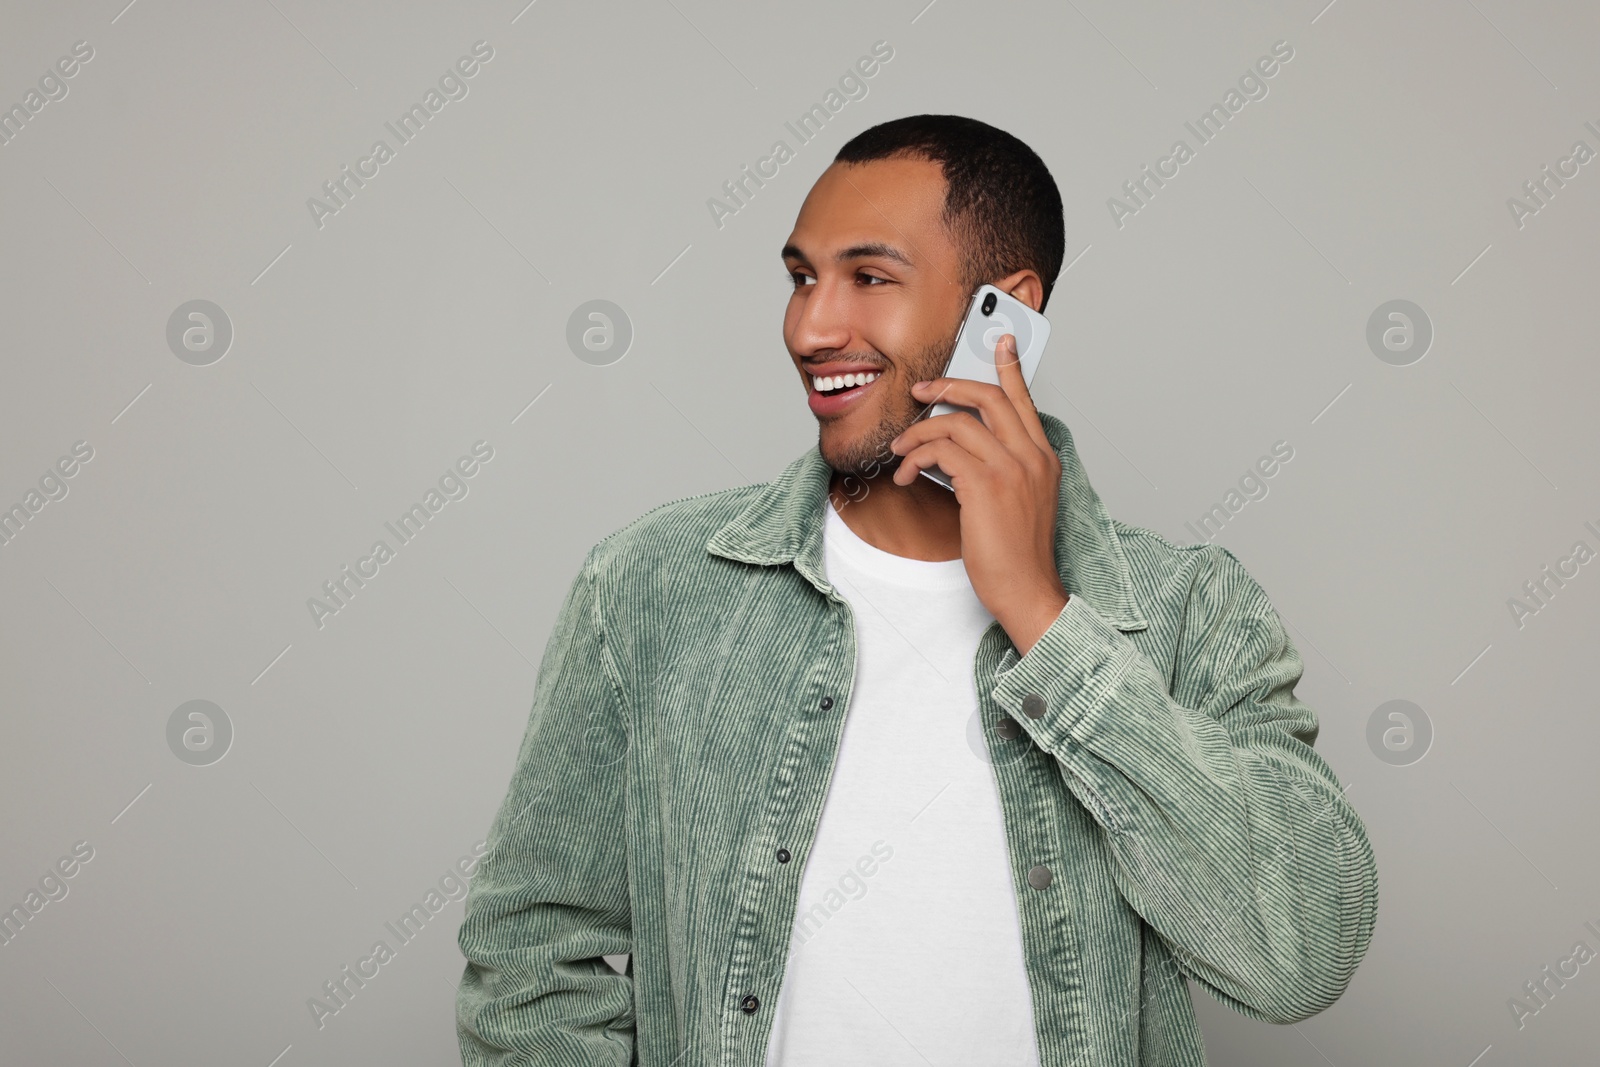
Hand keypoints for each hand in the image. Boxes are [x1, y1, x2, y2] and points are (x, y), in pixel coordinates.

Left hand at [888, 333, 1068, 655]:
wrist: (1027, 591)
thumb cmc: (1018, 555)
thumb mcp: (1019, 504)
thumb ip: (1001, 470)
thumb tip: (957, 450)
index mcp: (1042, 458)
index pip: (1025, 400)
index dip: (1010, 366)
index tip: (999, 340)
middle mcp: (1032, 456)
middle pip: (989, 397)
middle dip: (949, 384)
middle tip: (920, 390)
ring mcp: (1011, 469)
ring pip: (957, 422)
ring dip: (920, 432)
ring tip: (902, 451)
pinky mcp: (986, 485)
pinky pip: (942, 451)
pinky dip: (917, 457)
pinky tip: (907, 475)